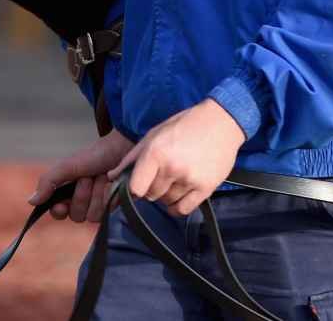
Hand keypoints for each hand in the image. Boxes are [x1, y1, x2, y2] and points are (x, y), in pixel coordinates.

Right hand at [27, 128, 133, 222]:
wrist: (121, 149)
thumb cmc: (94, 155)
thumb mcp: (67, 166)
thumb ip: (48, 182)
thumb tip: (31, 201)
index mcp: (68, 192)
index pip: (58, 213)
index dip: (58, 211)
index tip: (61, 205)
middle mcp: (83, 201)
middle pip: (75, 216)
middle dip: (81, 194)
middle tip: (87, 176)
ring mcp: (99, 205)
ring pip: (90, 216)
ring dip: (95, 193)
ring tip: (101, 176)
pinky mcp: (114, 207)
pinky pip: (105, 213)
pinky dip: (106, 196)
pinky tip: (111, 183)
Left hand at [107, 98, 245, 217]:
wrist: (221, 122)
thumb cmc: (184, 126)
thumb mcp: (154, 134)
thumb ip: (132, 157)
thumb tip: (111, 176)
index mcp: (156, 152)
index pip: (135, 188)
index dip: (135, 188)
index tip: (140, 183)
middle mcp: (171, 168)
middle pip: (150, 196)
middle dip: (152, 188)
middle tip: (162, 174)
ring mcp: (189, 179)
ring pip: (166, 202)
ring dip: (167, 195)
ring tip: (175, 177)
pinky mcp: (206, 188)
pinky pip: (183, 209)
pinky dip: (178, 206)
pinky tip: (180, 193)